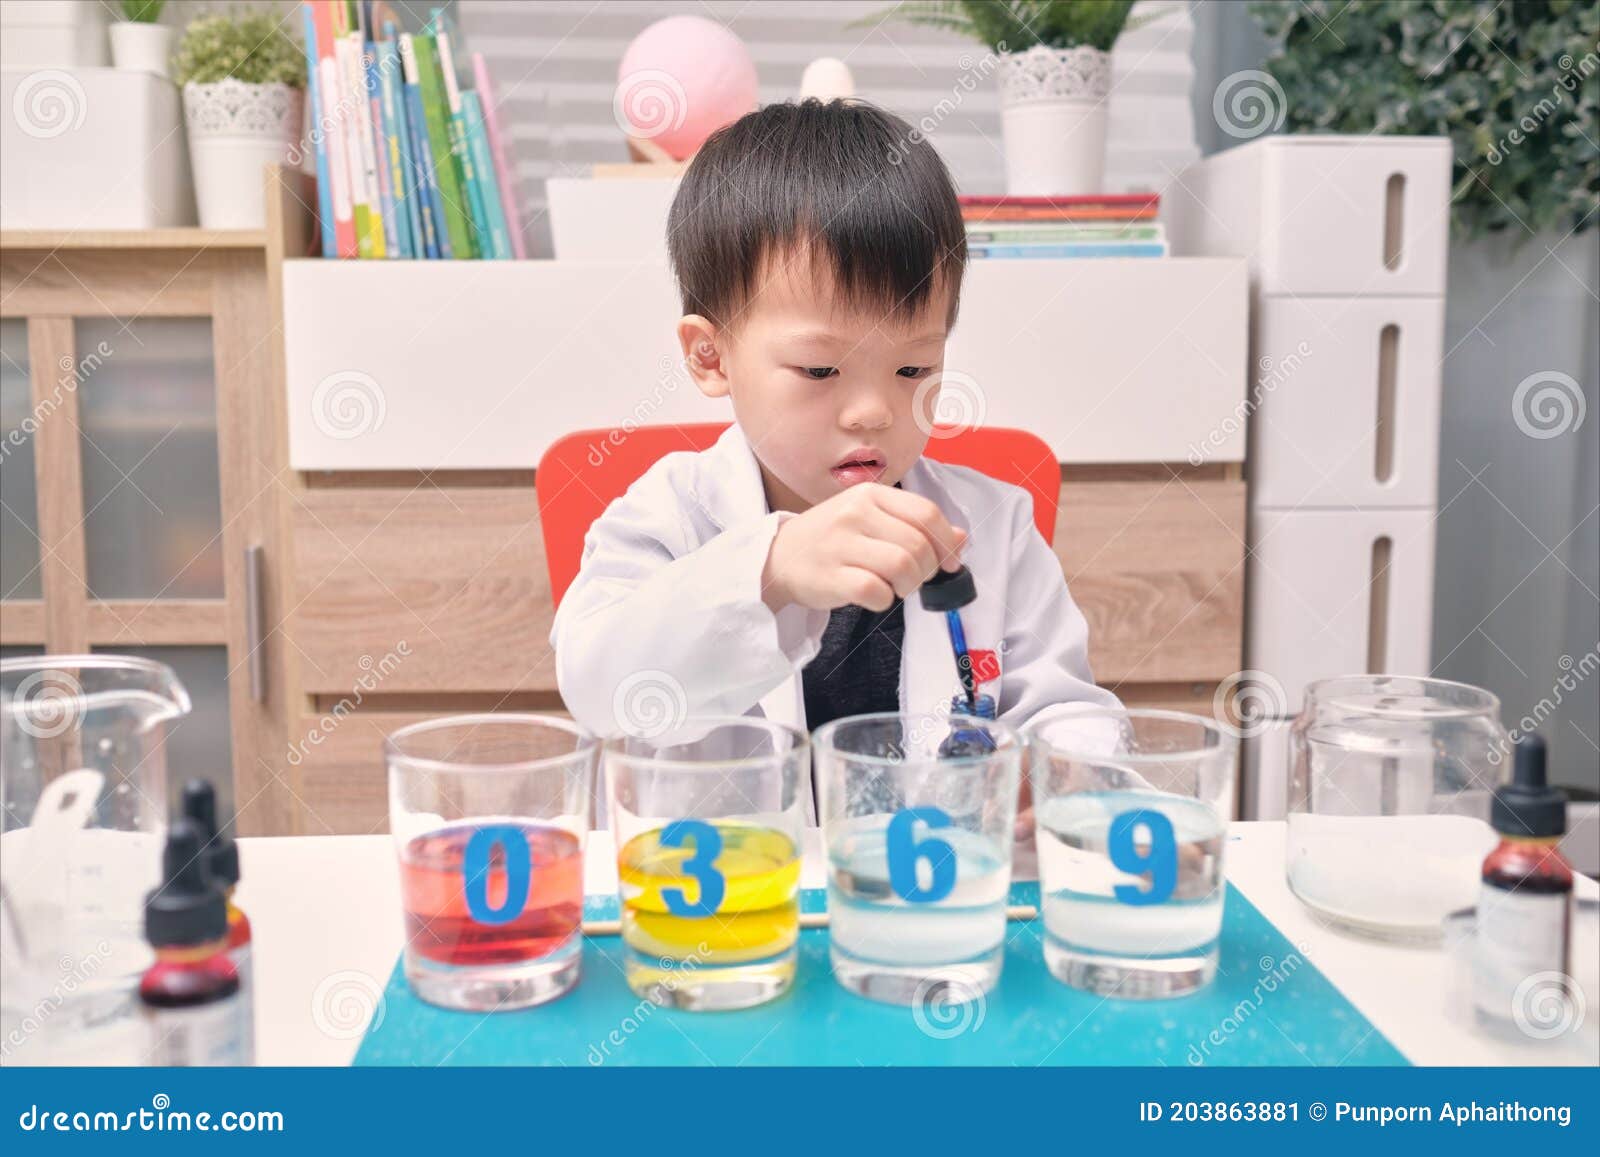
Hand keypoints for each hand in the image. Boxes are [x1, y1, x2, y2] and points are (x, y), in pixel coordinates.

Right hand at [761, 484, 966, 612]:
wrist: (778, 557)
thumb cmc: (831, 540)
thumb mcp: (871, 519)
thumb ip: (914, 525)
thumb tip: (961, 537)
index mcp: (870, 494)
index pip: (925, 513)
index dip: (946, 542)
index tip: (950, 562)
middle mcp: (855, 513)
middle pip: (918, 544)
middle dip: (927, 570)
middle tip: (914, 579)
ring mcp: (840, 543)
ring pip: (902, 565)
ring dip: (909, 585)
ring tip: (896, 587)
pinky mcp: (831, 575)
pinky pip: (875, 590)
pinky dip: (885, 599)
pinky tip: (876, 596)